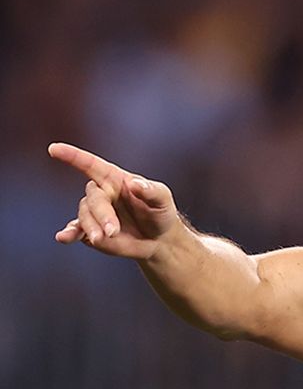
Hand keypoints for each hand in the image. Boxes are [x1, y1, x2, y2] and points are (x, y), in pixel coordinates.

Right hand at [49, 143, 181, 258]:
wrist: (159, 239)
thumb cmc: (160, 212)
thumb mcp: (163, 199)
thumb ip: (152, 190)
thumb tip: (135, 183)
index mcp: (115, 179)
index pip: (91, 165)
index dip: (73, 156)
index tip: (54, 149)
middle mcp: (101, 194)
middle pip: (93, 199)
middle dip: (102, 215)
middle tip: (112, 231)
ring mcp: (94, 213)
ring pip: (84, 216)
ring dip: (91, 228)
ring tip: (102, 239)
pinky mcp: (91, 231)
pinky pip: (76, 230)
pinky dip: (68, 234)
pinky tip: (63, 238)